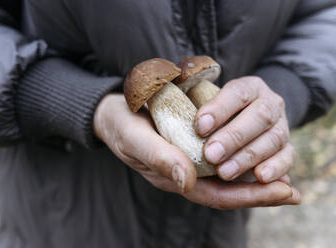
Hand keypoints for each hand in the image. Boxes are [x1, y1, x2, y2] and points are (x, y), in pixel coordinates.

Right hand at [93, 94, 299, 208]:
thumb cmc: (122, 126)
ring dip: (255, 176)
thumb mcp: (136, 139)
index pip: (215, 195)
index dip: (248, 196)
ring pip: (228, 175)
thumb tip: (188, 181)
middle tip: (292, 191)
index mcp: (173, 177)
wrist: (114, 112)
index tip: (280, 191)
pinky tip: (261, 153)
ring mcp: (191, 158)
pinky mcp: (194, 143)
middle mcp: (186, 172)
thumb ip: (159, 158)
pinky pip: (223, 155)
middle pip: (227, 189)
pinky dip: (244, 155)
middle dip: (259, 191)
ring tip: (284, 176)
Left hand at [195, 76, 296, 184]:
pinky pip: (288, 158)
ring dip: (248, 157)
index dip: (220, 109)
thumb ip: (192, 111)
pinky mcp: (287, 148)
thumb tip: (175, 130)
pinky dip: (276, 168)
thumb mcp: (203, 103)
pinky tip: (260, 178)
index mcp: (249, 87)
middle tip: (211, 154)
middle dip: (234, 137)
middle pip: (259, 116)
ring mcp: (282, 126)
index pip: (237, 93)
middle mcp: (270, 103)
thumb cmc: (215, 115)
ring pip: (274, 139)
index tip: (200, 127)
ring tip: (225, 172)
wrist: (244, 120)